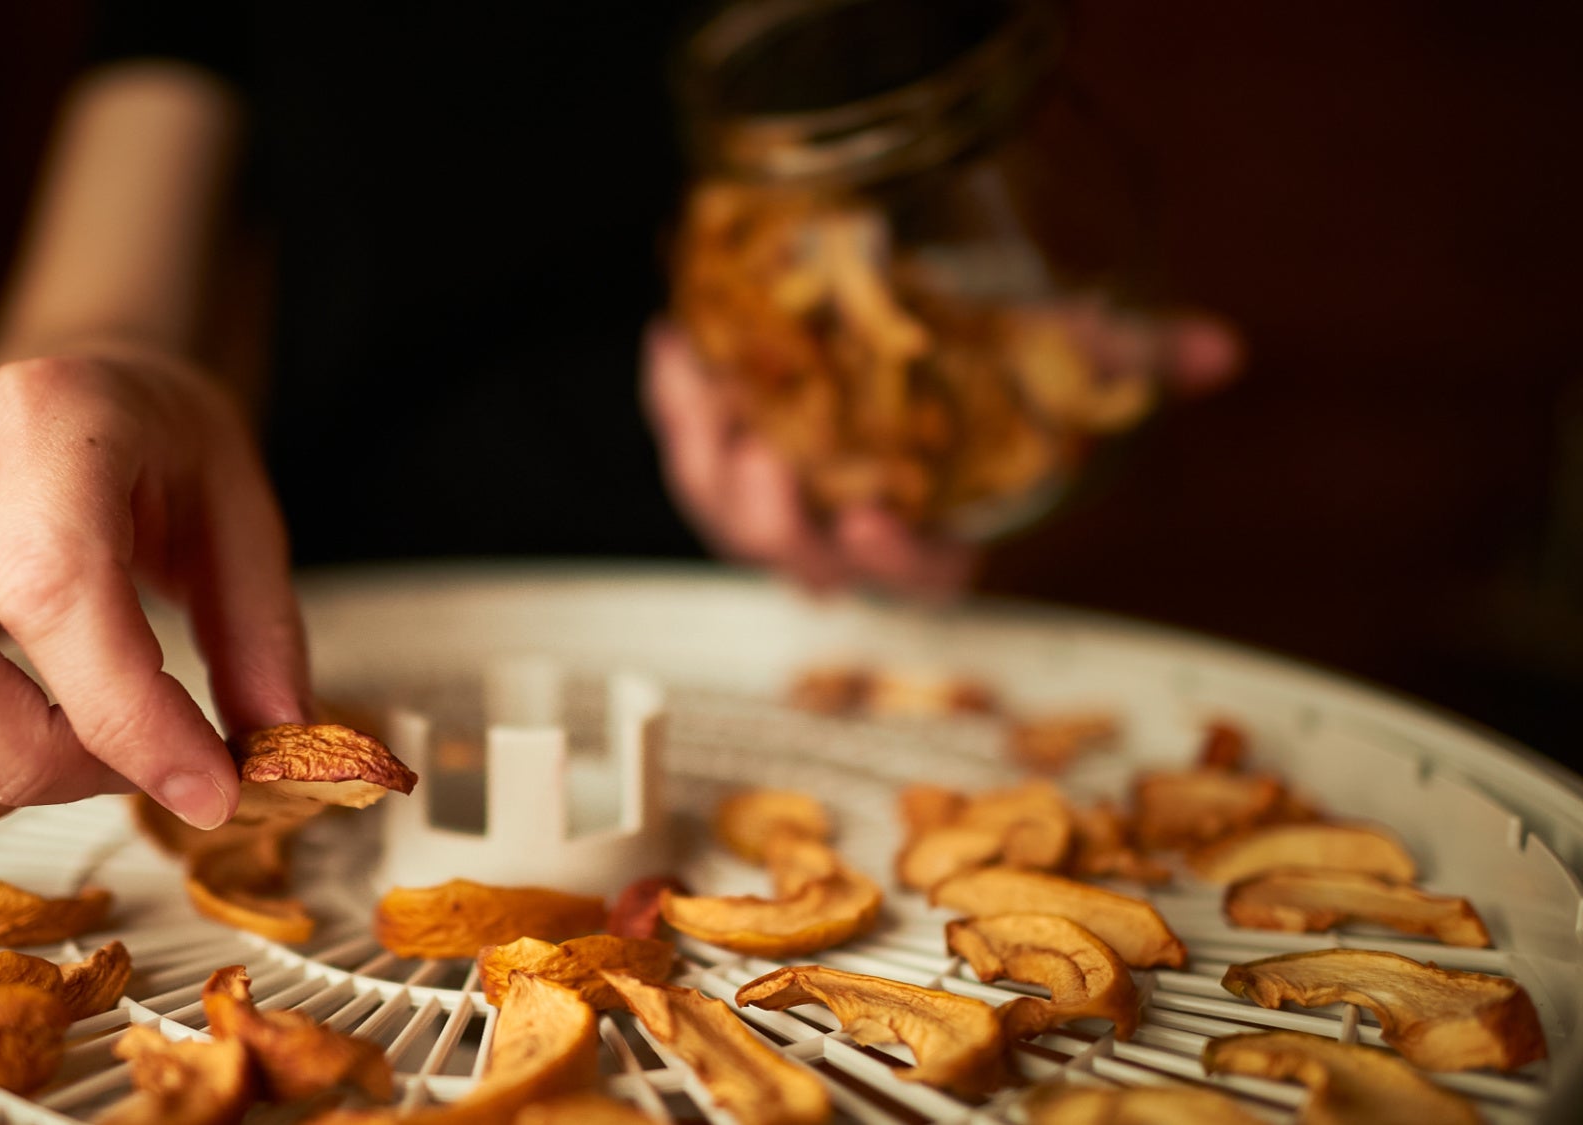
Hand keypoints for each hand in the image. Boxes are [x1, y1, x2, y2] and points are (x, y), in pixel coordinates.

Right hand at [0, 352, 307, 827]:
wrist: (81, 391)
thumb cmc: (160, 448)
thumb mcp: (244, 510)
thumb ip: (261, 631)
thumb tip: (274, 744)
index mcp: (43, 420)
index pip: (51, 590)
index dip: (128, 716)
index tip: (207, 788)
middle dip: (33, 759)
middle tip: (132, 763)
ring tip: (76, 751)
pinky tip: (6, 741)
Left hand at [642, 310, 1239, 594]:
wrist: (896, 324)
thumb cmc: (985, 358)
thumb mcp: (1059, 353)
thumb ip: (1133, 357)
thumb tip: (1226, 351)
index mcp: (929, 535)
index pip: (917, 577)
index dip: (894, 561)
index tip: (875, 514)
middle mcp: (847, 536)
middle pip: (804, 563)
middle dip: (779, 527)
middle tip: (767, 462)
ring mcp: (778, 504)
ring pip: (730, 519)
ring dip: (711, 468)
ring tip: (710, 396)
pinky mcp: (724, 458)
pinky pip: (690, 450)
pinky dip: (676, 400)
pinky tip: (676, 341)